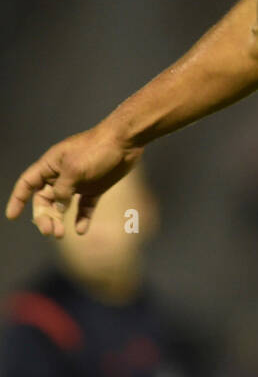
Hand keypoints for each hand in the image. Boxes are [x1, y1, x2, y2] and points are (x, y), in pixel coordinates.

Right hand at [6, 123, 142, 236]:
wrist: (126, 141)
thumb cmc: (96, 150)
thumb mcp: (74, 170)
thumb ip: (62, 190)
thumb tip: (59, 209)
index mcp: (51, 165)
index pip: (27, 183)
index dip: (18, 199)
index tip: (12, 216)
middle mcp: (61, 174)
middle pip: (45, 199)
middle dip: (44, 216)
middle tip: (50, 232)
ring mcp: (78, 182)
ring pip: (63, 205)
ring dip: (60, 220)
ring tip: (61, 234)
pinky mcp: (95, 187)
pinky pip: (84, 207)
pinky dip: (82, 218)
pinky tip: (81, 229)